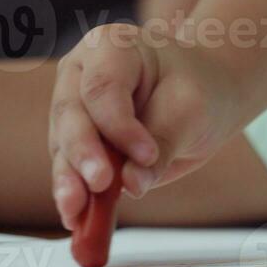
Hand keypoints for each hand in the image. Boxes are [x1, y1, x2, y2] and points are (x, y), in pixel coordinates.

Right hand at [49, 23, 240, 231]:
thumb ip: (162, 142)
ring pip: (63, 146)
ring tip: (77, 211)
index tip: (146, 155)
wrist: (203, 96)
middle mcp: (80, 75)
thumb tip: (131, 184)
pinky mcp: (75, 143)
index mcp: (110, 47)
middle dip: (83, 153)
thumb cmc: (198, 90)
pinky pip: (70, 170)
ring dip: (69, 181)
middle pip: (71, 115)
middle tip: (101, 183)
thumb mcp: (191, 108)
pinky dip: (74, 195)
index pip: (103, 87)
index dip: (119, 125)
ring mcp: (73, 109)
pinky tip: (76, 219)